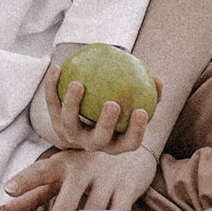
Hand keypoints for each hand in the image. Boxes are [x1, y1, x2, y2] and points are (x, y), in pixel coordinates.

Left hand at [1, 147, 157, 210]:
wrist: (131, 150)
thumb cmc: (86, 168)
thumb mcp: (59, 175)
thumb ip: (32, 192)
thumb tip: (3, 209)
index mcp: (61, 164)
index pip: (39, 173)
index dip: (24, 181)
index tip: (8, 190)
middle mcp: (82, 168)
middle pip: (66, 206)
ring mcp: (106, 177)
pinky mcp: (127, 187)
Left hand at [36, 56, 160, 153]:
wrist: (82, 126)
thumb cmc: (116, 112)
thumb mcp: (133, 107)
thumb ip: (147, 95)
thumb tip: (159, 80)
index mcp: (115, 143)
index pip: (130, 142)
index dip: (137, 131)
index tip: (142, 111)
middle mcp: (93, 143)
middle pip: (99, 138)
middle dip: (106, 124)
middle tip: (112, 103)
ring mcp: (72, 136)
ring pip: (70, 123)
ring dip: (72, 104)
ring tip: (77, 83)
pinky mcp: (55, 124)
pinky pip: (53, 103)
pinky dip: (52, 86)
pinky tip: (57, 66)